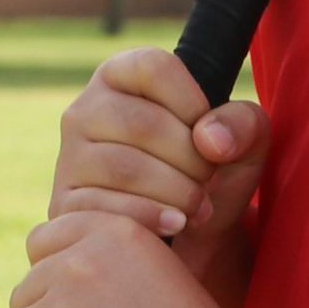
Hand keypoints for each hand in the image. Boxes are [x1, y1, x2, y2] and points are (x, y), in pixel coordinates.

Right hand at [50, 45, 268, 253]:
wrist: (190, 240)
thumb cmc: (211, 176)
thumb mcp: (244, 145)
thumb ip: (243, 124)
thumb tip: (209, 139)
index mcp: (124, 76)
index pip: (153, 67)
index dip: (193, 103)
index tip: (211, 137)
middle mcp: (86, 109)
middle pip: (142, 123)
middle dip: (191, 160)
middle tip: (208, 182)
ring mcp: (70, 156)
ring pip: (124, 168)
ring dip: (176, 193)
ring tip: (198, 207)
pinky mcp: (64, 202)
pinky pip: (105, 207)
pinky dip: (150, 219)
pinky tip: (174, 224)